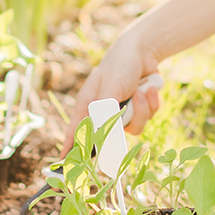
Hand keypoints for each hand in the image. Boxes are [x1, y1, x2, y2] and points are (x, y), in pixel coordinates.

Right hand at [61, 33, 161, 152]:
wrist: (143, 51)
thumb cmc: (120, 66)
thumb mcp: (111, 88)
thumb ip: (106, 112)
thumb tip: (103, 133)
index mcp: (89, 106)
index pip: (76, 131)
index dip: (70, 148)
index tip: (62, 162)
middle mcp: (104, 112)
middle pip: (111, 136)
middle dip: (124, 123)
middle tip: (126, 115)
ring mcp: (121, 113)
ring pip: (133, 128)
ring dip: (142, 110)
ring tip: (142, 91)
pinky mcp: (137, 111)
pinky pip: (147, 118)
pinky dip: (152, 104)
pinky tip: (150, 88)